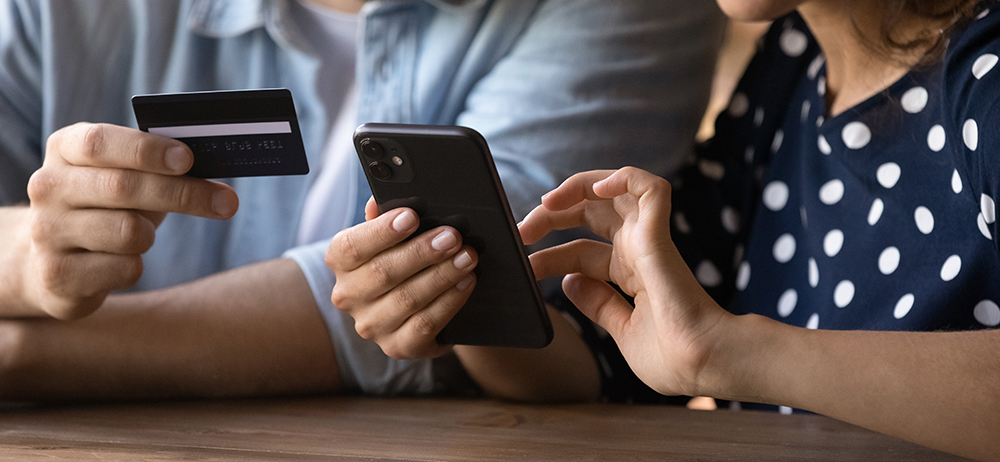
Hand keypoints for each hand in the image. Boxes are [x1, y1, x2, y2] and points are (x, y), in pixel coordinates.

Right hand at [19, 123, 237, 318]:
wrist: (49, 262)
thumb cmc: (107, 207)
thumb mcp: (126, 176)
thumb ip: (160, 166)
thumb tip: (218, 164)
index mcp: (64, 149)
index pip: (100, 143)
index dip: (147, 150)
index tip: (188, 159)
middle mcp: (48, 187)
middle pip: (124, 187)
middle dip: (183, 194)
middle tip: (227, 202)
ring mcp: (47, 232)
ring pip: (128, 232)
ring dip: (150, 234)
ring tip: (141, 234)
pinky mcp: (57, 275)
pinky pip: (125, 269)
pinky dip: (136, 266)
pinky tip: (121, 262)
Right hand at [326, 198, 478, 358]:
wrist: (421, 304)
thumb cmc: (404, 257)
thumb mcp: (393, 234)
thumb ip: (385, 215)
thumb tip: (379, 201)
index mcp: (340, 262)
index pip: (351, 247)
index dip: (381, 231)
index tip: (412, 216)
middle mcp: (348, 296)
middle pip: (383, 273)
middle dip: (422, 252)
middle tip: (453, 236)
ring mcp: (372, 326)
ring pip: (406, 300)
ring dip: (441, 276)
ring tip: (467, 257)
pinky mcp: (398, 347)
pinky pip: (425, 325)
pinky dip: (449, 302)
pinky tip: (466, 283)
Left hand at [518, 167, 730, 396]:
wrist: (703, 366)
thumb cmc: (673, 358)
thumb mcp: (621, 329)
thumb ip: (598, 304)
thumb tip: (570, 282)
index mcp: (630, 272)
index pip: (580, 250)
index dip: (549, 255)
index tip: (524, 265)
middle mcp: (638, 250)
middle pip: (590, 213)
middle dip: (552, 216)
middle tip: (522, 230)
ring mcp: (649, 240)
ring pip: (616, 188)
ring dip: (578, 186)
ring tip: (547, 202)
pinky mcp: (659, 235)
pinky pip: (650, 188)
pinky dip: (625, 176)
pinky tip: (596, 187)